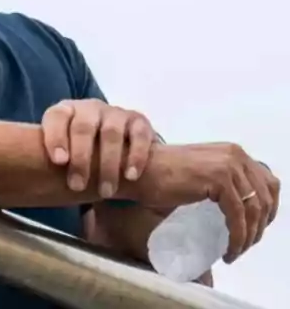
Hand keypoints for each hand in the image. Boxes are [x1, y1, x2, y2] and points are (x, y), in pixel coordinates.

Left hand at [41, 99, 155, 198]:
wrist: (117, 142)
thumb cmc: (81, 150)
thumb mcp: (65, 151)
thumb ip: (55, 162)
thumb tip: (49, 197)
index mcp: (66, 111)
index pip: (56, 117)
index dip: (56, 137)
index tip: (59, 162)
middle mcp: (90, 108)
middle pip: (83, 127)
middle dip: (81, 158)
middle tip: (77, 187)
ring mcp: (115, 113)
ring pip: (111, 133)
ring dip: (107, 164)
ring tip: (105, 191)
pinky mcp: (139, 121)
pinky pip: (138, 136)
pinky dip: (135, 156)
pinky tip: (130, 176)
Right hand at [134, 143, 279, 263]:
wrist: (135, 171)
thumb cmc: (161, 176)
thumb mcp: (201, 173)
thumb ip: (223, 180)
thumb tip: (243, 207)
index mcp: (233, 152)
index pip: (268, 183)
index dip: (269, 209)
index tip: (256, 229)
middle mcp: (235, 154)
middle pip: (266, 197)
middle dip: (260, 226)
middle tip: (244, 244)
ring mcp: (228, 165)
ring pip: (254, 209)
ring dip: (248, 237)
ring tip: (235, 252)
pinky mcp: (218, 180)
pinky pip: (238, 216)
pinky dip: (237, 238)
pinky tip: (229, 250)